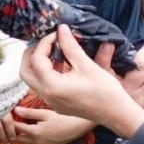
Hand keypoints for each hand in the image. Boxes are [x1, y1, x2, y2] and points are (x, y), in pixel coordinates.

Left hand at [10, 105, 93, 143]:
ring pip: (23, 143)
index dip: (8, 122)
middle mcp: (37, 142)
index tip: (4, 116)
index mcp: (35, 133)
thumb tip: (15, 109)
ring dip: (18, 136)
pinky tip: (26, 133)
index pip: (15, 128)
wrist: (77, 128)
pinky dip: (26, 141)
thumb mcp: (44, 113)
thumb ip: (29, 113)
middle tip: (6, 123)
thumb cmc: (61, 118)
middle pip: (17, 138)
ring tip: (14, 127)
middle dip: (11, 131)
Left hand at [22, 25, 143, 132]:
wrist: (118, 114)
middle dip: (31, 54)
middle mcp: (47, 96)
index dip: (44, 43)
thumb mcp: (87, 65)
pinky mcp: (57, 105)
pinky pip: (43, 87)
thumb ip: (71, 46)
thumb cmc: (106, 91)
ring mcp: (51, 103)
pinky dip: (45, 74)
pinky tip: (60, 65)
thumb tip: (61, 29)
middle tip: (45, 43)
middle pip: (25, 72)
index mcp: (52, 86)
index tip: (56, 34)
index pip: (37, 59)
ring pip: (32, 80)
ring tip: (53, 51)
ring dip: (38, 64)